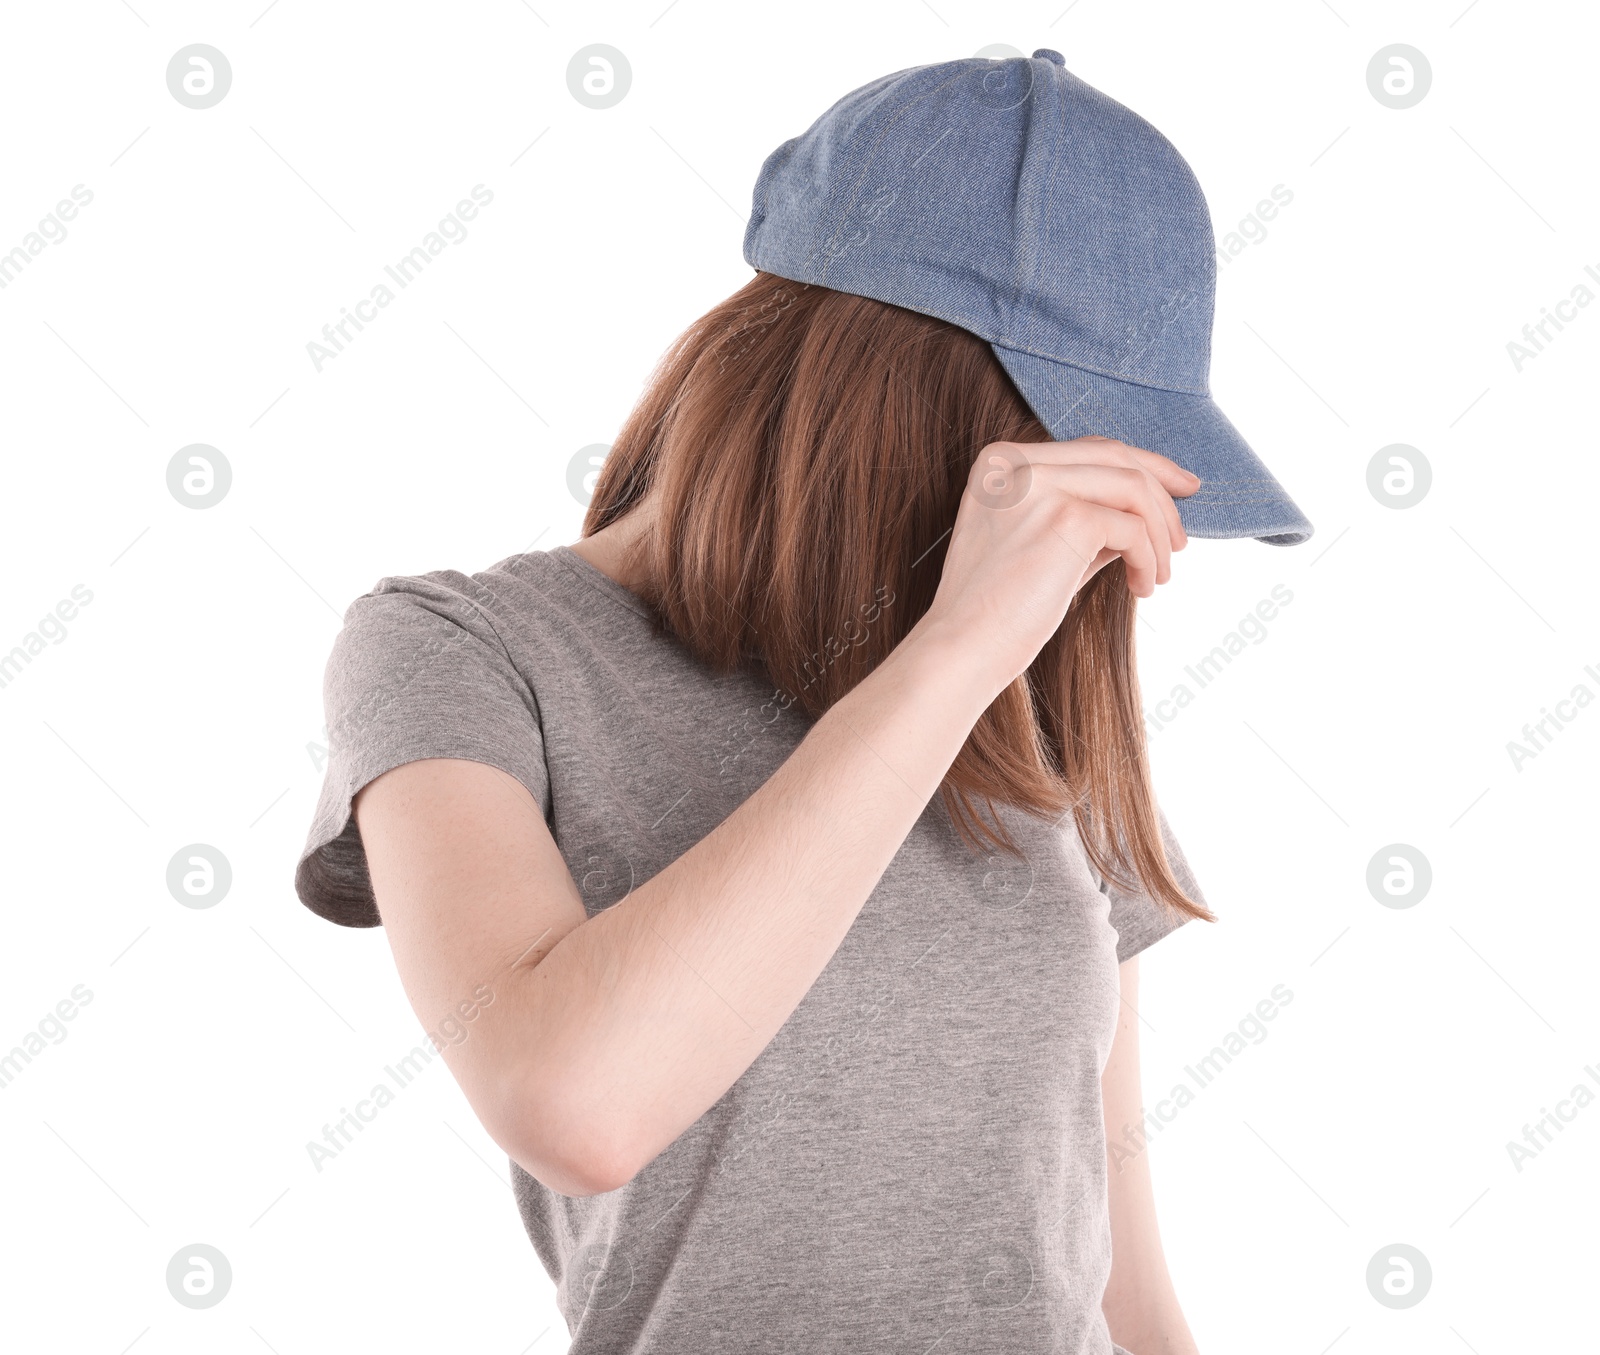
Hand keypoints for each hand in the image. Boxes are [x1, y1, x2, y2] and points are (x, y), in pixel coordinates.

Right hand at [914, 435, 1199, 694]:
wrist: (963, 649)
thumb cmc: (997, 609)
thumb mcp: (1040, 544)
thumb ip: (1083, 514)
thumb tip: (1148, 509)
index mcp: (1000, 462)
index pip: (1089, 448)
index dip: (1143, 466)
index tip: (1179, 489)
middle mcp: (1015, 462)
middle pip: (1116, 457)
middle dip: (1162, 495)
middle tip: (1182, 540)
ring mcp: (1039, 484)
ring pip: (1133, 487)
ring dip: (1160, 534)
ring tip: (1158, 575)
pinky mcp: (1066, 517)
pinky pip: (1133, 528)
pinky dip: (1149, 559)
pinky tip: (1141, 588)